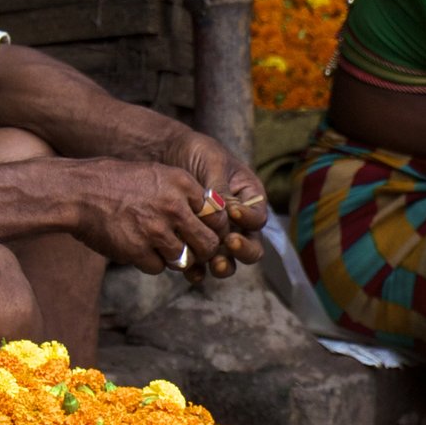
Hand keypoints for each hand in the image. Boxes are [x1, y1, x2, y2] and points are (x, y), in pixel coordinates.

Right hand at [67, 160, 230, 275]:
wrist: (78, 192)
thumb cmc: (116, 183)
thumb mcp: (156, 174)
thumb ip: (184, 193)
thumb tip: (212, 213)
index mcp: (181, 183)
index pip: (217, 214)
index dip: (214, 228)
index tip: (205, 232)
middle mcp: (173, 206)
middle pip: (208, 242)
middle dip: (202, 251)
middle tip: (192, 251)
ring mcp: (156, 230)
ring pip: (184, 259)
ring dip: (173, 257)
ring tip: (156, 245)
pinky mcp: (138, 250)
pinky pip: (158, 267)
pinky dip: (150, 262)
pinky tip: (137, 248)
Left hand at [152, 127, 266, 277]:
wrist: (167, 155)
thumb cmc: (197, 153)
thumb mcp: (213, 163)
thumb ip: (221, 189)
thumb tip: (226, 213)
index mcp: (249, 199)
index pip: (258, 217)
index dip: (249, 219)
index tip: (233, 213)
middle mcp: (238, 223)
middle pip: (251, 246)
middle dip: (243, 249)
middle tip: (229, 242)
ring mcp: (218, 236)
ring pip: (230, 260)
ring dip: (224, 265)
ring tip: (214, 262)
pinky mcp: (196, 244)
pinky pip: (203, 265)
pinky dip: (199, 271)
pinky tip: (191, 271)